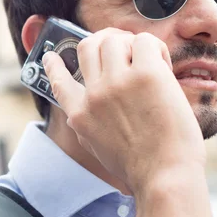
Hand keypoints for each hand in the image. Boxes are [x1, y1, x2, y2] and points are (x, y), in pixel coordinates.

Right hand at [42, 28, 205, 193]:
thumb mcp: (98, 146)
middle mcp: (94, 94)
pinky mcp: (146, 74)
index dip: (54, 65)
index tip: (51, 56)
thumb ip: (88, 123)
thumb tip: (85, 104)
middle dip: (105, 41)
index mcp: (80, 114)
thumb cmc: (139, 167)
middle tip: (122, 45)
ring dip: (131, 44)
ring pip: (114, 39)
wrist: (164, 177)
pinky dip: (155, 47)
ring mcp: (118, 82)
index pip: (58, 81)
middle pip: (89, 46)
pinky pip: (144, 41)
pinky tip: (163, 64)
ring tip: (148, 60)